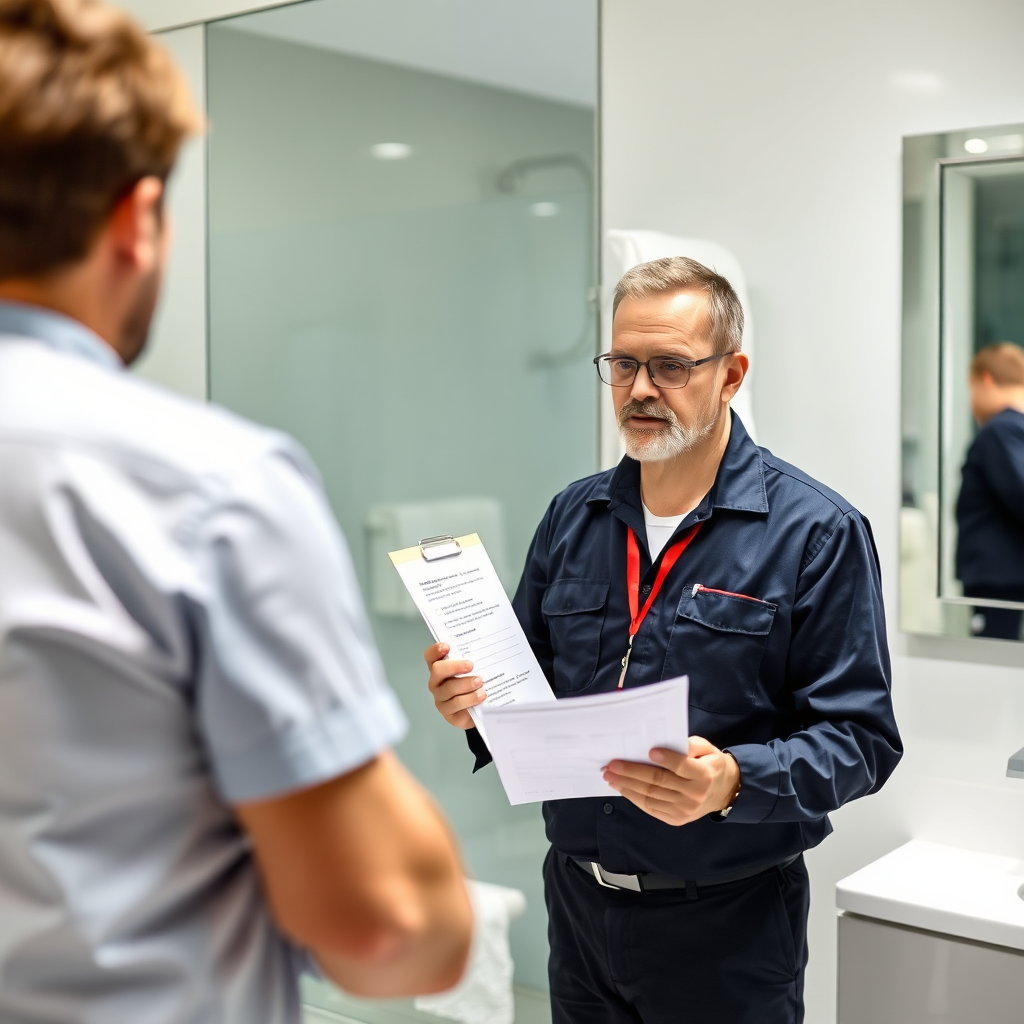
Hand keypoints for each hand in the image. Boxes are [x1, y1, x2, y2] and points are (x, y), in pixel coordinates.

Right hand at [424, 642, 485, 730]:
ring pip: (449, 689)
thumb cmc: (475, 685)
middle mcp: (436, 683)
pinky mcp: (448, 713)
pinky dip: (470, 699)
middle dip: (454, 666)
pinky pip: (457, 705)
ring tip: (480, 682)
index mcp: (440, 668)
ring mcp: (440, 699)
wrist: (479, 710)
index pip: (430, 656)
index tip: (447, 646)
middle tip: (470, 665)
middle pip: (437, 670)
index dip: (435, 650)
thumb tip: (486, 648)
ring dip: (466, 684)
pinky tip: (481, 696)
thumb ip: (474, 660)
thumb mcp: (474, 670)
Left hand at [602, 736, 740, 826]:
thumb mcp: (706, 749)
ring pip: (651, 796)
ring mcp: (684, 810)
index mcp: (704, 775)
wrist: (723, 792)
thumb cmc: (709, 764)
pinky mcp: (676, 819)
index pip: (682, 766)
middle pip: (659, 781)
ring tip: (609, 776)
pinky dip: (633, 797)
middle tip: (612, 765)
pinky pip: (650, 807)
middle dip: (632, 772)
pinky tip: (622, 787)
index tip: (649, 751)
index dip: (666, 759)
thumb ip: (689, 745)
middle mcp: (694, 795)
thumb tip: (664, 743)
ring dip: (627, 785)